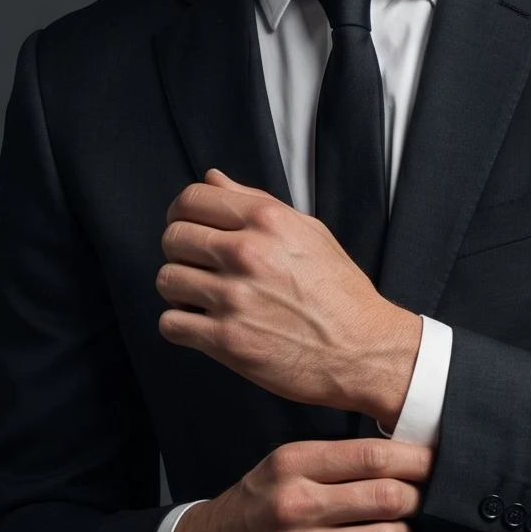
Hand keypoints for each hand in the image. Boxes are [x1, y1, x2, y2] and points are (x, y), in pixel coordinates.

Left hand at [157, 170, 421, 424]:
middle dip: (180, 252)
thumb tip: (213, 180)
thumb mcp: (309, 233)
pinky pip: (171, 324)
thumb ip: (256, 203)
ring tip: (204, 300)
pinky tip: (204, 326)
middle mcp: (246, 253)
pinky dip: (182, 327)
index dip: (181, 213)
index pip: (192, 199)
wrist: (363, 352)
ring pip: (167, 280)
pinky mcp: (227, 340)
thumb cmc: (341, 295)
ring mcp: (234, 298)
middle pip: (173, 238)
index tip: (186, 226)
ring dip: (180, 291)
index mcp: (266, 221)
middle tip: (198, 268)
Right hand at [167, 436, 433, 531]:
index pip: (374, 456)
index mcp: (292, 465)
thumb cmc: (257, 508)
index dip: (416, 461)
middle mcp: (295, 506)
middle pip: (389, 497)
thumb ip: (336, 461)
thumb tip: (407, 458)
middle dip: (414, 499)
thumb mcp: (283, 466)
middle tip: (413, 502)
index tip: (432, 465)